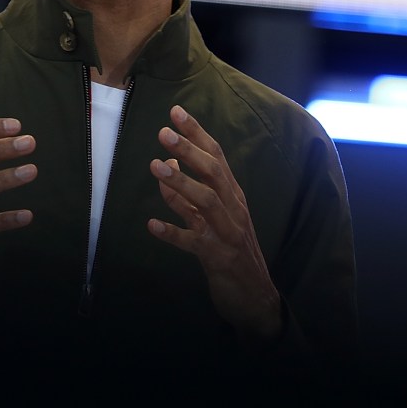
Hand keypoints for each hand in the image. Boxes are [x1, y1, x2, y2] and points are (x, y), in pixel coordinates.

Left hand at [149, 105, 281, 342]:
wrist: (254, 295)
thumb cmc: (231, 250)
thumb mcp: (211, 217)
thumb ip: (189, 193)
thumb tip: (167, 163)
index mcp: (233, 195)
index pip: (217, 156)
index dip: (197, 133)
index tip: (176, 112)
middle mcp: (233, 209)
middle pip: (214, 172)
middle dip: (190, 151)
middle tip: (164, 133)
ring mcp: (227, 233)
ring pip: (207, 202)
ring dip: (181, 183)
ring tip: (155, 167)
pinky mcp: (218, 257)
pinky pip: (194, 242)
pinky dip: (173, 233)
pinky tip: (152, 226)